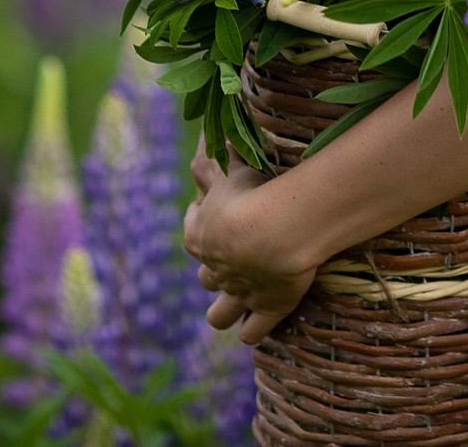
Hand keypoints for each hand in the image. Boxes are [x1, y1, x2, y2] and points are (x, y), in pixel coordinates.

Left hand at [185, 144, 318, 345]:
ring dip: (225, 311)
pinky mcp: (265, 310)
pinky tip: (258, 326)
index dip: (203, 220)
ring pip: (219, 315)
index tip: (217, 209)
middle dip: (216, 271)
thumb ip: (212, 158)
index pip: (193, 227)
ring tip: (239, 303)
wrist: (273, 231)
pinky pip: (252, 332)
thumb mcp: (227, 170)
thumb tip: (207, 134)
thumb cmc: (249, 194)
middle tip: (237, 257)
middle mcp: (214, 269)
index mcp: (199, 235)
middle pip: (206, 277)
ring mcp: (238, 294)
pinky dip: (253, 330)